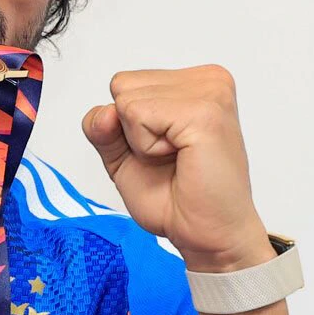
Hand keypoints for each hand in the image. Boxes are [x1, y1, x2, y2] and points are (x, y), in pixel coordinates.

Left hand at [82, 65, 272, 272]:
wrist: (206, 234)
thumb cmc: (174, 198)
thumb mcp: (122, 156)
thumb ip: (103, 128)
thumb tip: (105, 112)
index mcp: (195, 83)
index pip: (124, 83)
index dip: (126, 127)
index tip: (162, 151)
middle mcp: (208, 80)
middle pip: (122, 86)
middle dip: (132, 132)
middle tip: (170, 159)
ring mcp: (211, 92)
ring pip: (127, 101)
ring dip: (141, 142)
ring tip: (178, 159)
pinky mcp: (205, 112)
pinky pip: (137, 115)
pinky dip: (146, 148)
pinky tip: (181, 159)